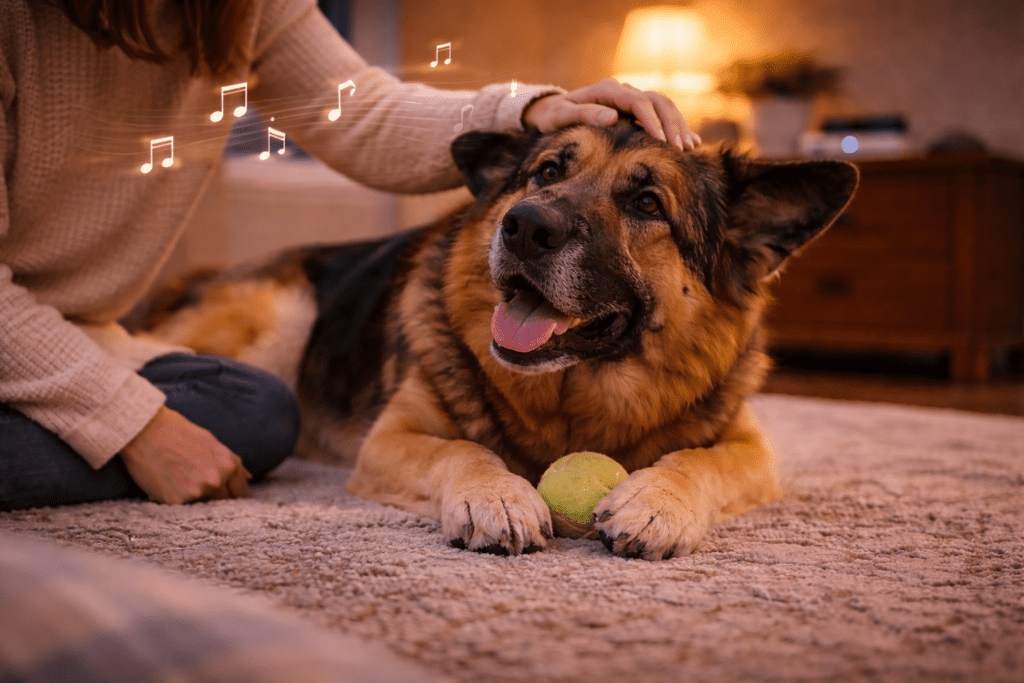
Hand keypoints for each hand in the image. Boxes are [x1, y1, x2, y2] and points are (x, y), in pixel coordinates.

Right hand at [121, 406, 250, 503]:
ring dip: (195, 498)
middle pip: (223, 502)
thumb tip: (249, 478)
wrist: (144, 430)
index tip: (226, 495)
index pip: (240, 492)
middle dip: (215, 498)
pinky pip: (181, 507)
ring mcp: (195, 492)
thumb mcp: (211, 442)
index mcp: (228, 465)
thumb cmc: (178, 432)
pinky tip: (167, 483)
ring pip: (202, 505)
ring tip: (179, 479)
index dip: (233, 494)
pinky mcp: (175, 501)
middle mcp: (215, 480)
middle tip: (199, 487)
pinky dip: (176, 499)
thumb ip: (232, 462)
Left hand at [522, 77, 701, 150]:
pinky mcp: (636, 109)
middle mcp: (623, 90)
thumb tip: (612, 117)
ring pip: (664, 106)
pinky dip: (676, 127)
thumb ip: (585, 114)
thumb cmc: (555, 116)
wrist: (553, 110)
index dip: (652, 121)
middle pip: (658, 102)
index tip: (662, 141)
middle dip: (672, 125)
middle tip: (681, 148)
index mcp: (608, 90)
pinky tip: (690, 143)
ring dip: (679, 126)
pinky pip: (662, 115)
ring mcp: (632, 98)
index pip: (638, 102)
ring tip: (690, 148)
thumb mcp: (562, 116)